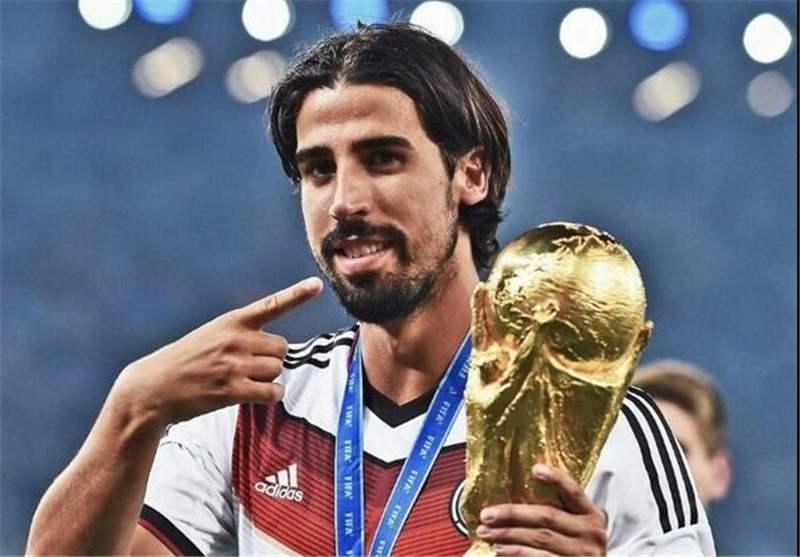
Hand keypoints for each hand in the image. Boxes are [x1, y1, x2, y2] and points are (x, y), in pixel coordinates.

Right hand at [110, 277, 322, 427]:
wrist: (153, 387)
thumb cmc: (185, 361)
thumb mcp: (210, 335)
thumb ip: (241, 335)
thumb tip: (276, 350)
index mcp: (231, 321)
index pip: (271, 305)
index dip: (297, 295)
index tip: (317, 285)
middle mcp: (236, 339)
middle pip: (282, 348)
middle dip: (271, 359)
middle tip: (249, 367)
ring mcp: (235, 364)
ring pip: (278, 370)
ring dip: (268, 379)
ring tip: (244, 381)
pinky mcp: (233, 390)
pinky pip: (272, 392)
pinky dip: (271, 396)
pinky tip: (258, 396)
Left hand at [476, 464, 606, 555]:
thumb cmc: (575, 546)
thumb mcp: (575, 525)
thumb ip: (558, 508)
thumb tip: (523, 482)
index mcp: (591, 514)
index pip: (573, 491)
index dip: (556, 479)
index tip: (536, 468)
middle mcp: (591, 532)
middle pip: (547, 516)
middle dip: (512, 513)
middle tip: (487, 514)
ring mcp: (582, 553)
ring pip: (539, 538)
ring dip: (508, 534)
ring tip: (487, 532)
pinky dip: (516, 552)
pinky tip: (500, 549)